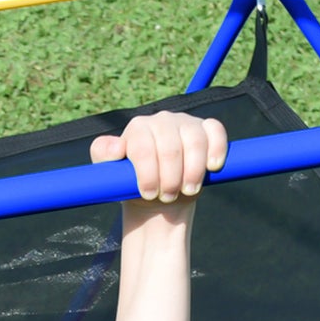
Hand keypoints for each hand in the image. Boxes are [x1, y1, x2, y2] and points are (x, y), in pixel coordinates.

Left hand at [91, 111, 227, 204]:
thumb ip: (103, 156)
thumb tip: (117, 148)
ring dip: (192, 171)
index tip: (148, 193)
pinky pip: (215, 131)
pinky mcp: (207, 130)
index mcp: (138, 128)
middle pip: (170, 146)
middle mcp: (162, 121)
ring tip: (186, 190)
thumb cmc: (133, 187)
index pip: (143, 146)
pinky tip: (212, 167)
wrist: (158, 200)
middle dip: (169, 177)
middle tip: (166, 196)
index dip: (147, 173)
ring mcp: (186, 123)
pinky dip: (216, 148)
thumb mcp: (110, 175)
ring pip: (194, 140)